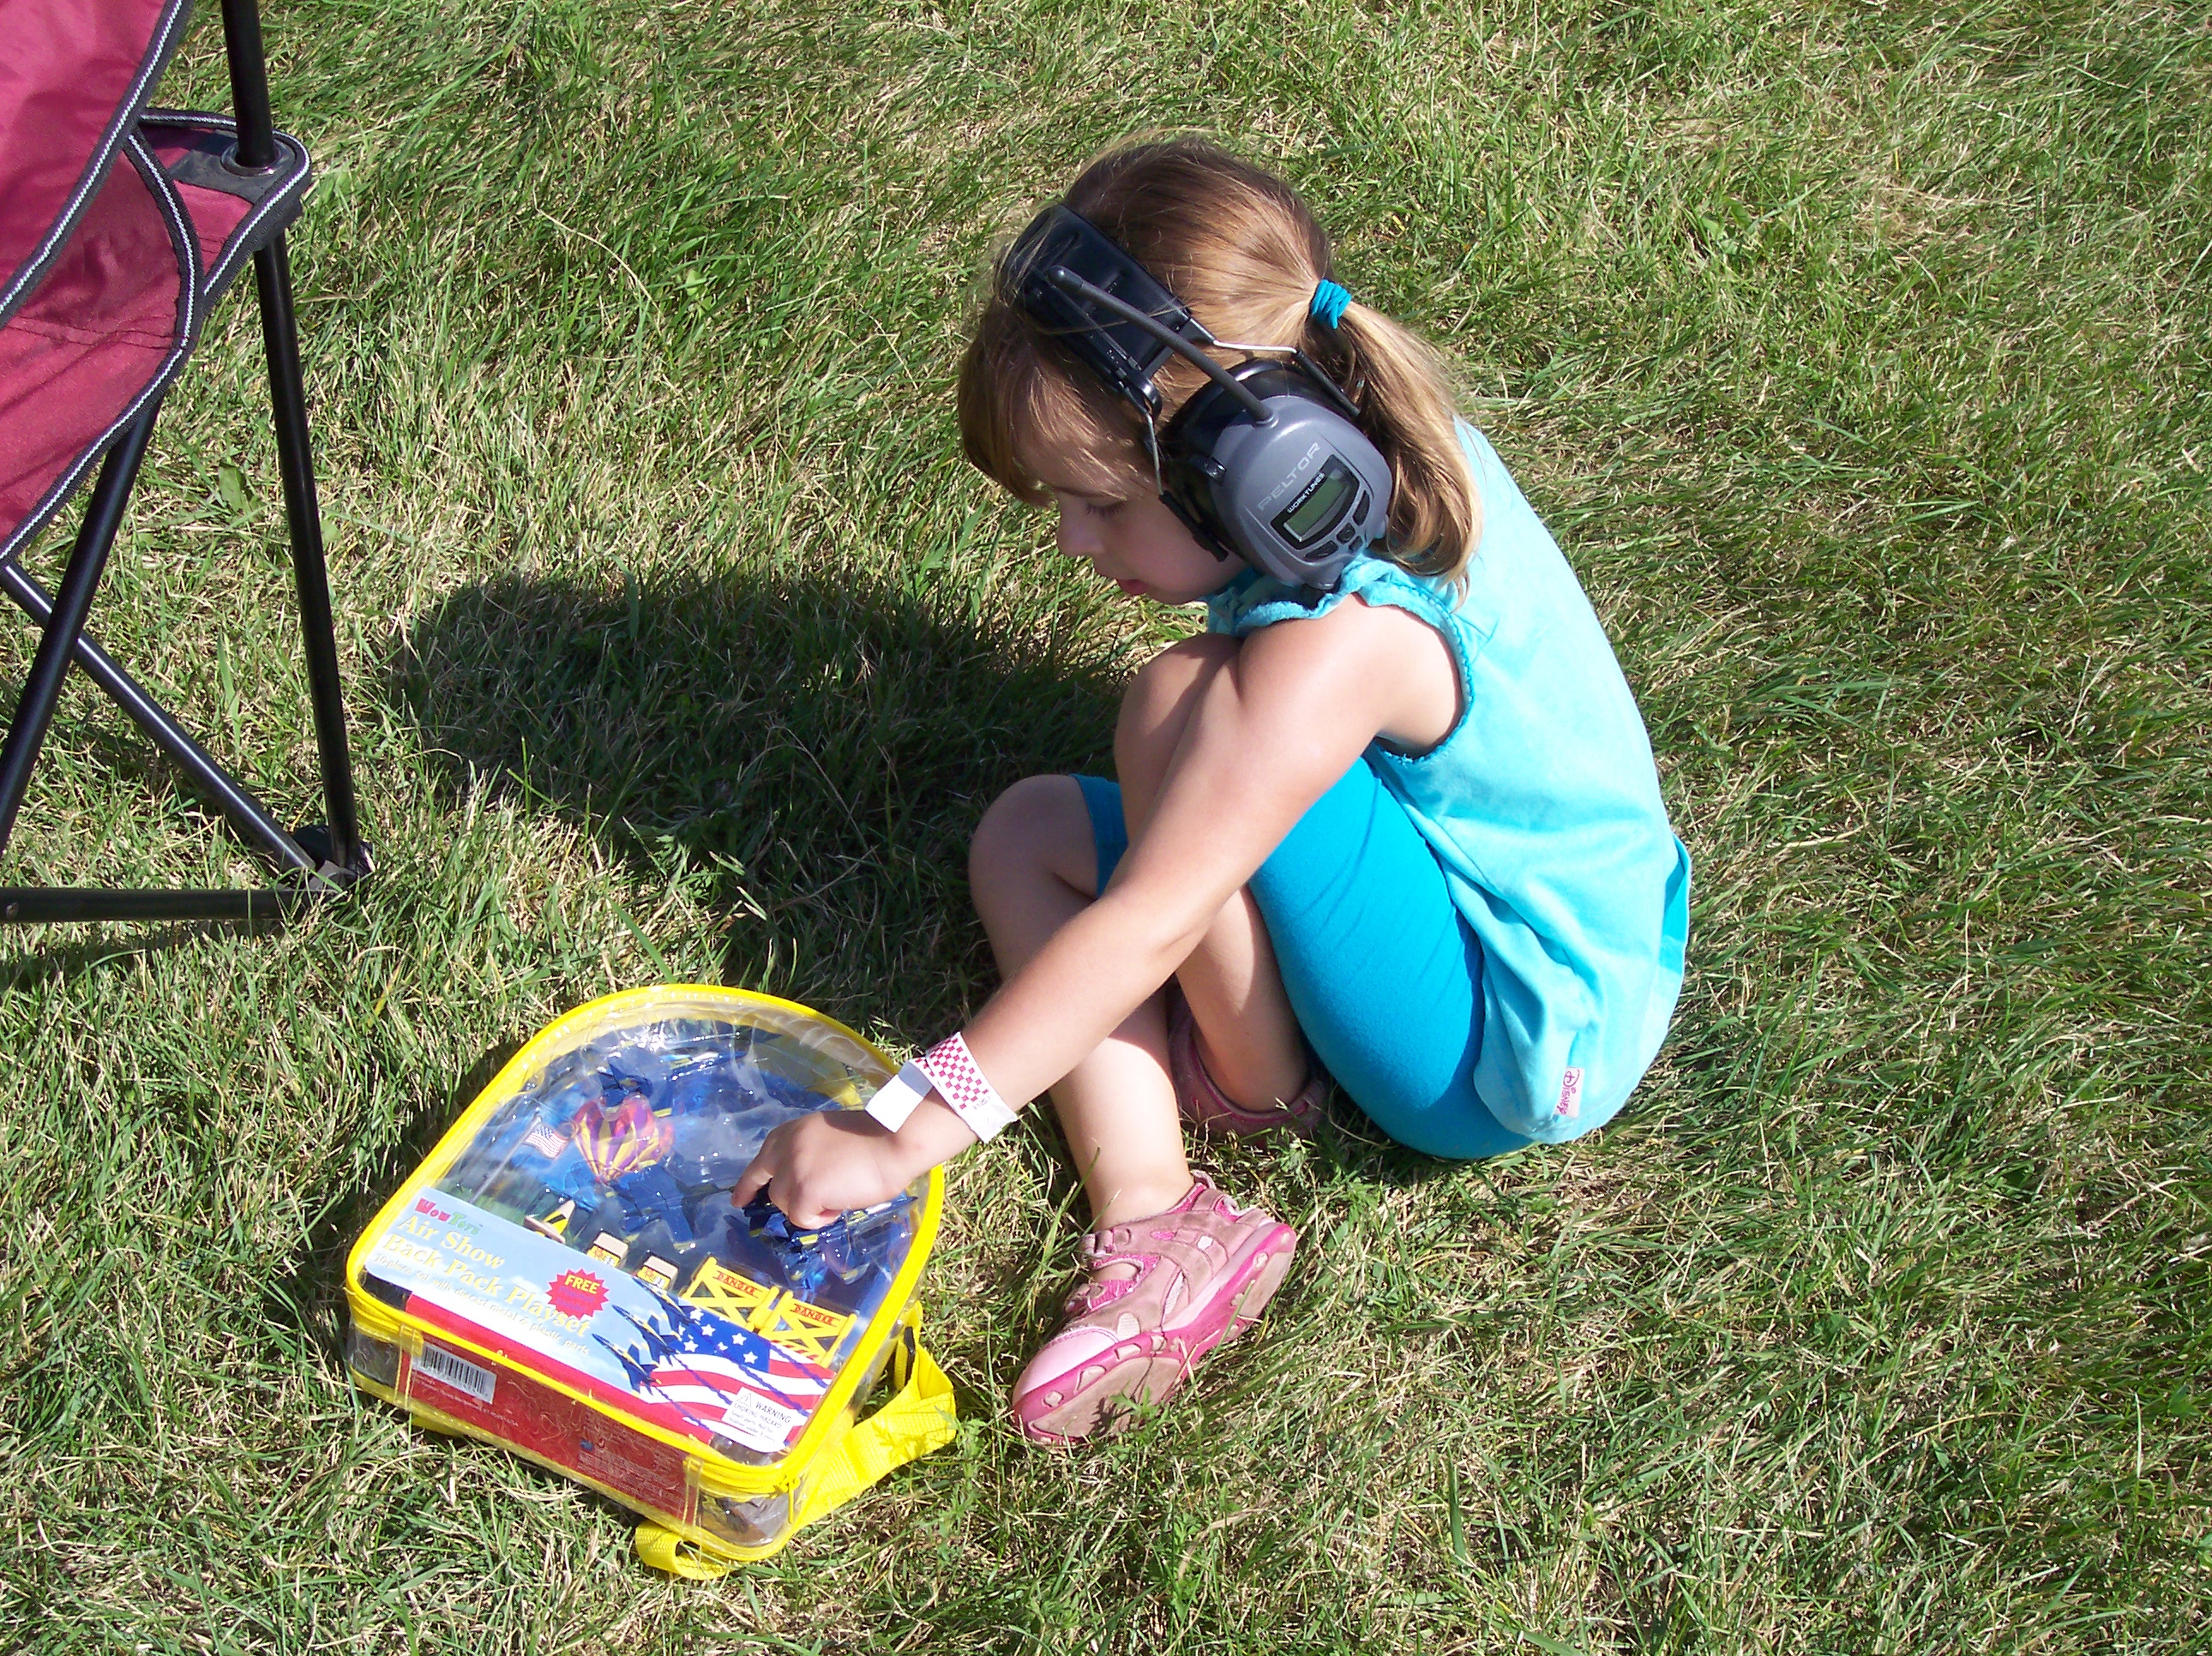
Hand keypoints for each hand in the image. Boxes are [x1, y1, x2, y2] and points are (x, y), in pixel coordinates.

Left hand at [730, 1109, 916, 1229]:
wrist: (892, 1141)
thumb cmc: (873, 1138)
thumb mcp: (829, 1137)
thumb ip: (809, 1153)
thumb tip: (805, 1180)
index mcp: (792, 1132)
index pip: (760, 1161)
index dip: (749, 1183)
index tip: (739, 1200)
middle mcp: (785, 1149)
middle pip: (772, 1188)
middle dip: (784, 1200)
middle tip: (801, 1208)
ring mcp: (792, 1170)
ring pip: (785, 1204)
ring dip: (810, 1207)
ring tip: (838, 1197)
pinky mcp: (803, 1191)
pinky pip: (801, 1218)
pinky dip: (820, 1219)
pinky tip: (839, 1205)